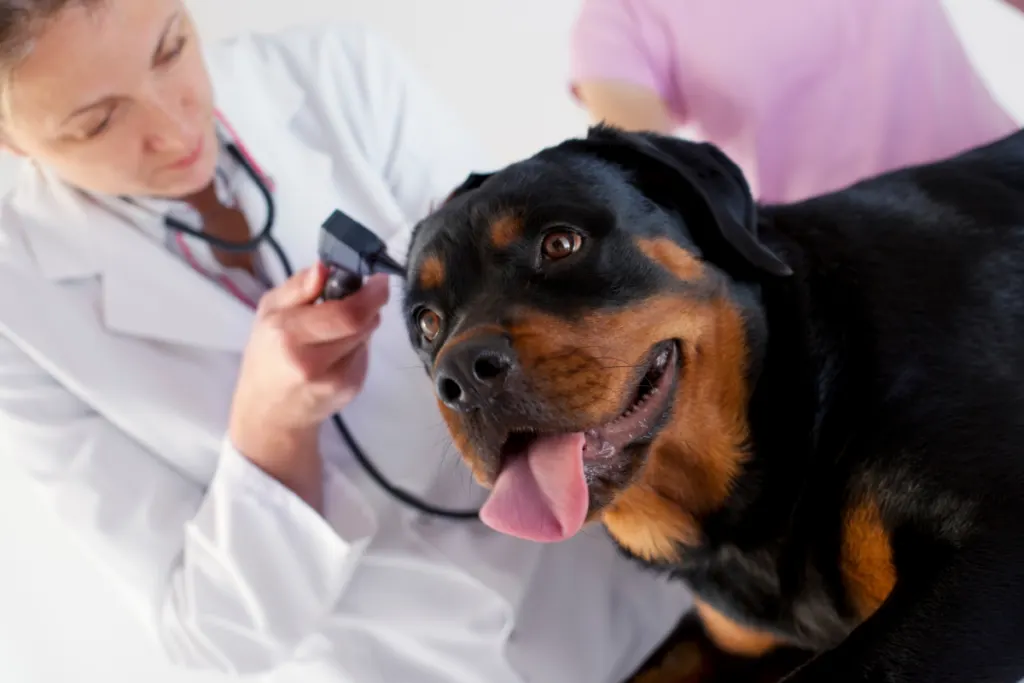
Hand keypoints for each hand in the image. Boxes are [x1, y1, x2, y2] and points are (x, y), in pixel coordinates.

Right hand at [228, 263, 387, 499]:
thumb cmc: (266, 355)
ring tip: (337, 328)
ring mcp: (336, 380)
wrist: (270, 414)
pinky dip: (357, 344)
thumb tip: (325, 267)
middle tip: (364, 294)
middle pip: (362, 324)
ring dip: (361, 324)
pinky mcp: (351, 389)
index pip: (345, 313)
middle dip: (368, 304)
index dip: (370, 294)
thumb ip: (298, 288)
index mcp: (288, 336)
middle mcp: (313, 362)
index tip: (378, 279)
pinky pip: (365, 354)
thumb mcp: (269, 312)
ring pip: (366, 337)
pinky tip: (337, 351)